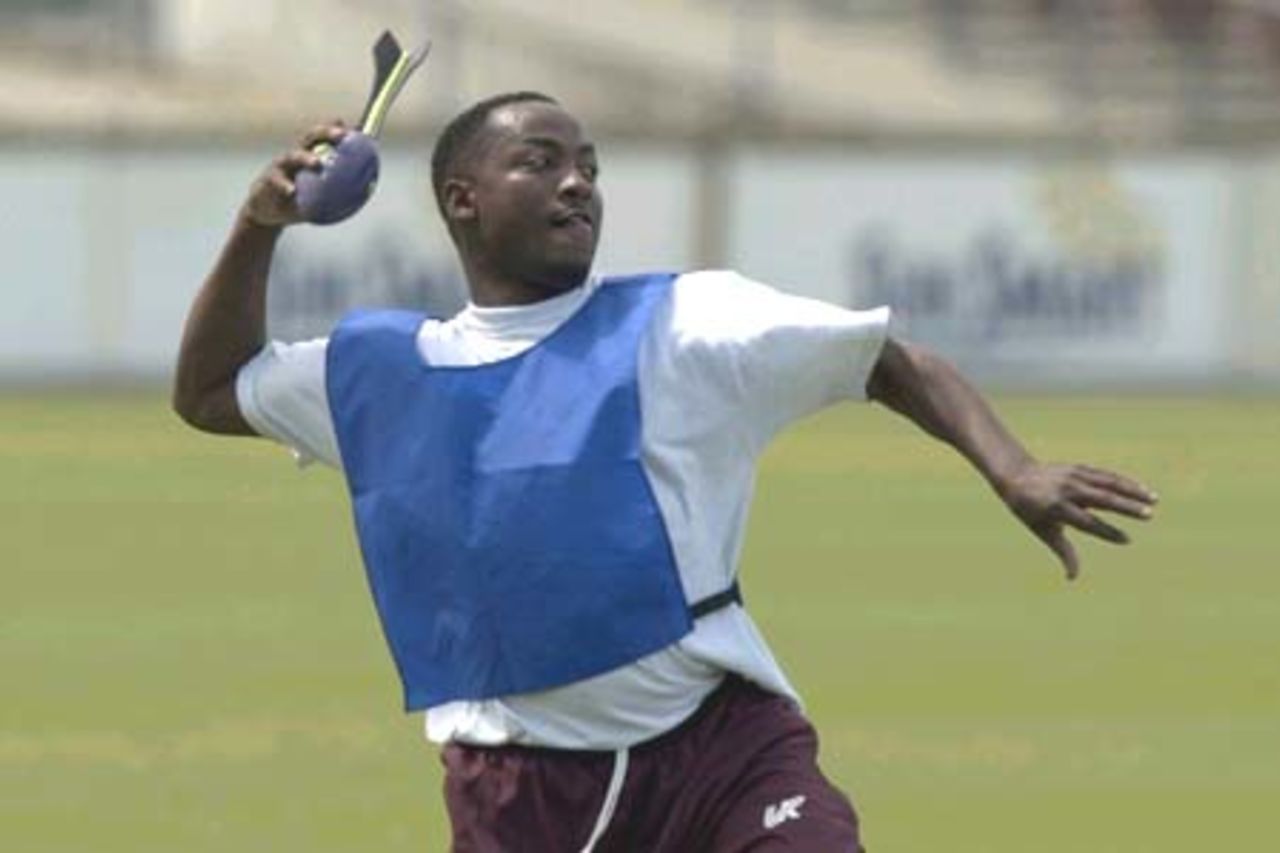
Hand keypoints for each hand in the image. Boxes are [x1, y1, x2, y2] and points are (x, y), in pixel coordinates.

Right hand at [240, 121, 347, 227]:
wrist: (269, 213)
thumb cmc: (299, 200)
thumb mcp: (320, 194)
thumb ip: (340, 187)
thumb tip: (370, 186)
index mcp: (309, 155)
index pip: (325, 139)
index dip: (339, 131)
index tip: (354, 129)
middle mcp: (295, 156)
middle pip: (310, 137)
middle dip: (325, 133)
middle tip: (341, 136)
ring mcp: (280, 166)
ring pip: (292, 156)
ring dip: (305, 158)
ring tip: (317, 163)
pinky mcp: (267, 180)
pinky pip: (277, 182)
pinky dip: (285, 186)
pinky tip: (292, 191)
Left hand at [998, 462, 1157, 579]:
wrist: (1017, 476)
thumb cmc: (1030, 511)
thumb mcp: (1043, 531)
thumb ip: (1063, 552)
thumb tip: (1072, 578)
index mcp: (1056, 509)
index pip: (1087, 522)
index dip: (1107, 532)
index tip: (1126, 540)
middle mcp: (1067, 491)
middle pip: (1102, 500)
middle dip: (1126, 508)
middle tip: (1149, 516)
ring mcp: (1074, 477)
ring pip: (1108, 484)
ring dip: (1132, 492)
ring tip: (1154, 501)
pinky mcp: (1079, 468)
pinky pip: (1105, 475)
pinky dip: (1124, 482)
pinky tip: (1141, 490)